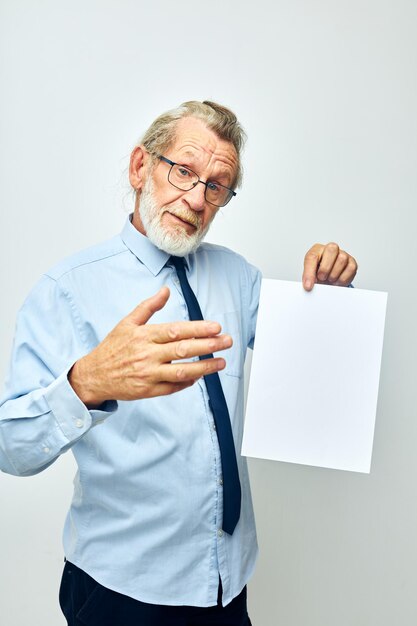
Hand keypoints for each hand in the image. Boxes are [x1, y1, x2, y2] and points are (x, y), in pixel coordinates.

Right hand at [68, 287, 231, 406]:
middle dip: (208, 345)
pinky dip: (188, 382)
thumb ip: (148, 306)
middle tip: (227, 341)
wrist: (93, 376)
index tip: (216, 327)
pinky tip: (201, 375)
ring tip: (221, 362)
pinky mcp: (148, 390)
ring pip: (182, 371)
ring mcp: (149, 374)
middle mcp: (148, 355)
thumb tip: (165, 290)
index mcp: (144, 336)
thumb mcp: (127, 322)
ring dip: (205, 367)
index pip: (176, 330)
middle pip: (183, 349)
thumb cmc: (112, 347)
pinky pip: (173, 387)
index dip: (198, 329)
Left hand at [302, 242, 357, 290]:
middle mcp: (330, 249)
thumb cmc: (318, 274)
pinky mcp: (352, 263)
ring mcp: (343, 254)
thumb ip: (309, 278)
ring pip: (342, 259)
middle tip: (322, 278)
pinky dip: (343, 278)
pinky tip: (337, 281)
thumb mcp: (311, 275)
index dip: (309, 272)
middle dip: (325, 268)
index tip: (308, 286)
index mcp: (317, 250)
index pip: (312, 256)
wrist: (328, 279)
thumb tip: (309, 285)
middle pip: (331, 250)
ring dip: (334, 274)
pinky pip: (350, 268)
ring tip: (329, 280)